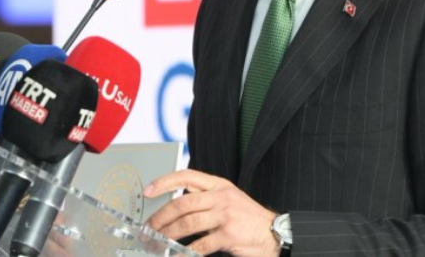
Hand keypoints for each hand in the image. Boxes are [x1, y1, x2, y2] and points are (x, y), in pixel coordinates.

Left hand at [143, 170, 277, 256]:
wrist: (276, 233)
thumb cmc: (248, 219)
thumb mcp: (229, 200)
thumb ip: (205, 199)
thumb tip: (174, 208)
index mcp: (219, 185)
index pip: (186, 176)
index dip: (164, 182)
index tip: (148, 191)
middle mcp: (221, 197)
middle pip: (182, 203)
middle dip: (161, 217)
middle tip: (149, 227)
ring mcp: (226, 215)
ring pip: (187, 223)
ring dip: (168, 235)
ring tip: (158, 242)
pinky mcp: (229, 235)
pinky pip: (200, 245)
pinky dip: (184, 252)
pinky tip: (176, 255)